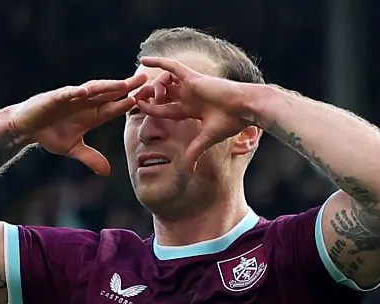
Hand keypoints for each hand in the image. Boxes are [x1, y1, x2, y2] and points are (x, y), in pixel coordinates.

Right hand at [8, 74, 147, 175]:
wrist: (26, 127)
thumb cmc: (50, 134)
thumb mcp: (74, 149)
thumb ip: (91, 158)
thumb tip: (106, 172)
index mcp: (92, 114)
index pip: (116, 107)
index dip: (132, 102)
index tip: (150, 98)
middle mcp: (85, 103)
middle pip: (110, 93)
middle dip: (127, 87)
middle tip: (146, 79)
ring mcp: (71, 98)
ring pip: (93, 90)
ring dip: (108, 86)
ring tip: (123, 83)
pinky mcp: (55, 97)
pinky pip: (68, 93)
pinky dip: (76, 92)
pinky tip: (86, 91)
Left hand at [133, 56, 258, 169]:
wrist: (244, 108)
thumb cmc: (232, 122)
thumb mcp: (208, 138)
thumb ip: (196, 150)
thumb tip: (189, 168)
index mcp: (192, 109)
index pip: (166, 109)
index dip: (152, 109)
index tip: (138, 109)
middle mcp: (190, 95)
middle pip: (163, 93)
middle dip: (148, 96)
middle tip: (136, 98)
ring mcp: (191, 85)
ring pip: (165, 81)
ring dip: (154, 86)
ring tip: (148, 92)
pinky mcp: (193, 77)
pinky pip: (172, 67)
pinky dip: (159, 62)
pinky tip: (144, 60)